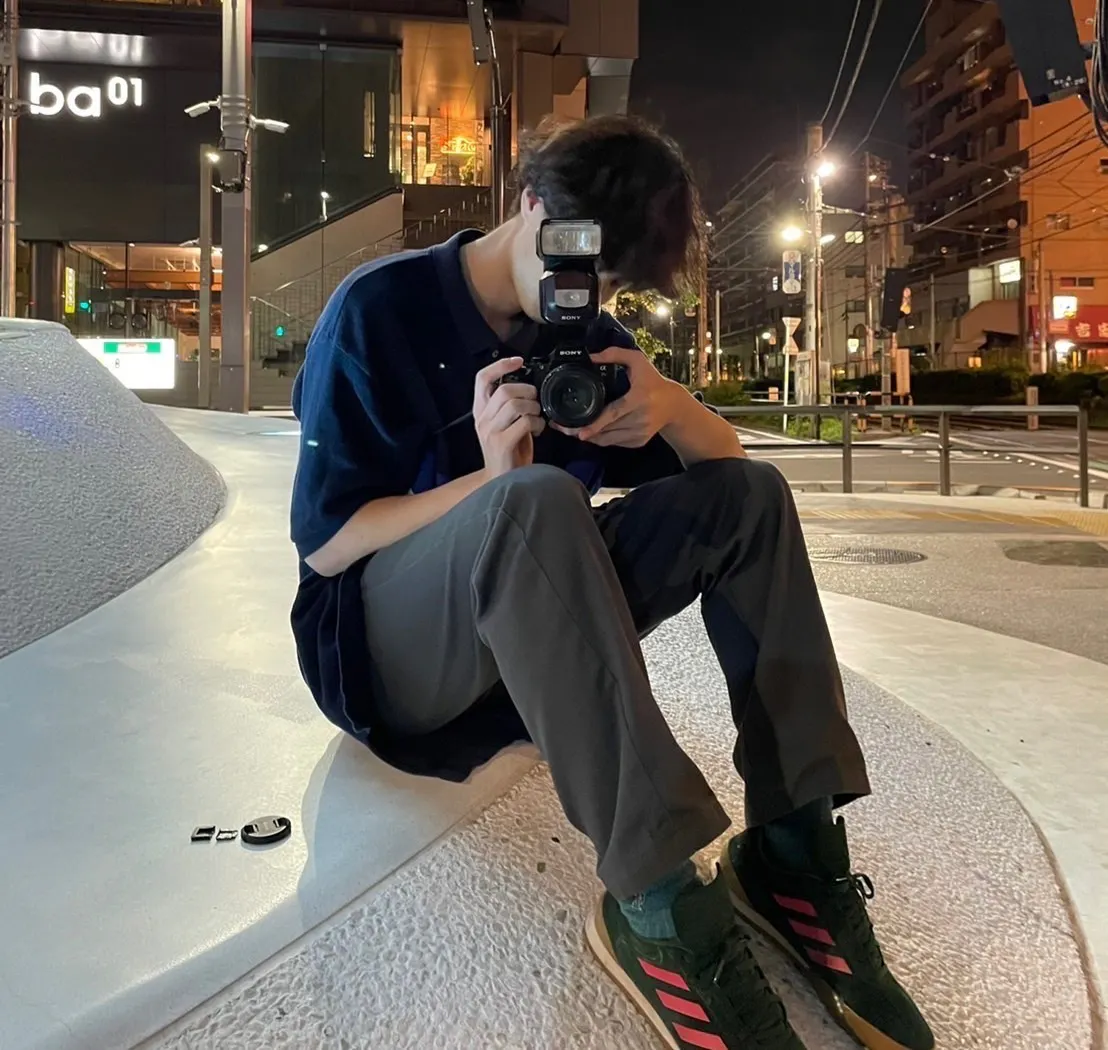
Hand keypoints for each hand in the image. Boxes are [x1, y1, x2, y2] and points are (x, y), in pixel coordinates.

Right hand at [473, 356, 545, 477]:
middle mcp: (482, 419)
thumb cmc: (508, 452)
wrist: (502, 482)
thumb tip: (527, 386)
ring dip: (534, 408)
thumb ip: (509, 406)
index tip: (518, 361)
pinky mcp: (502, 443)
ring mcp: (490, 432)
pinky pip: (524, 422)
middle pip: (504, 390)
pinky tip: (538, 430)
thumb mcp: (504, 424)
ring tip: (537, 418)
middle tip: (536, 401)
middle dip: (527, 391)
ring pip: (515, 404)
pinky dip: (537, 424)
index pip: (482, 378)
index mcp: (480, 411)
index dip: (500, 366)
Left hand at [556, 347, 680, 447]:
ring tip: (573, 430)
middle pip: (607, 430)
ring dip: (591, 437)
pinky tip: (593, 432)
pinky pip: (615, 443)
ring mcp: (640, 432)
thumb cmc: (653, 381)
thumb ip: (615, 354)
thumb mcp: (638, 361)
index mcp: (639, 399)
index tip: (581, 432)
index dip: (596, 424)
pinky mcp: (639, 441)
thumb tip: (590, 357)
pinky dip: (602, 439)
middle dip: (584, 431)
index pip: (614, 413)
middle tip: (563, 428)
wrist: (673, 404)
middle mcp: (640, 418)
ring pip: (609, 440)